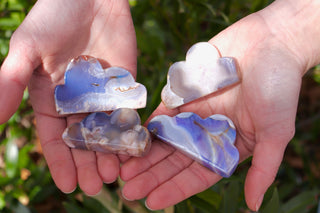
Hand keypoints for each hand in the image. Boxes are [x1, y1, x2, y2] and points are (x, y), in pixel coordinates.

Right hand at [0, 0, 135, 194]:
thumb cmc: (53, 18)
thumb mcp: (26, 49)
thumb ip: (10, 83)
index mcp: (49, 98)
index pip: (53, 137)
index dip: (60, 161)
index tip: (68, 185)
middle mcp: (75, 101)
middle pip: (81, 139)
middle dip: (87, 163)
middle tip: (96, 186)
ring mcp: (101, 94)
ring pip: (105, 131)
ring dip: (109, 154)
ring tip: (114, 175)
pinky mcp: (124, 84)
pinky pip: (127, 112)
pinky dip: (129, 131)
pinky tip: (132, 149)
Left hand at [120, 0, 319, 209]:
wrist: (270, 43)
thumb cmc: (279, 87)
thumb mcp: (276, 131)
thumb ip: (264, 168)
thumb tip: (254, 205)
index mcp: (228, 146)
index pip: (197, 174)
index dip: (175, 188)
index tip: (152, 201)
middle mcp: (207, 133)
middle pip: (175, 160)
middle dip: (152, 174)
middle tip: (128, 189)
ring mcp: (193, 113)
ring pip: (164, 140)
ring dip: (144, 155)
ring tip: (122, 170)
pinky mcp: (183, 94)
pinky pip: (161, 113)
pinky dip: (146, 127)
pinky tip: (130, 139)